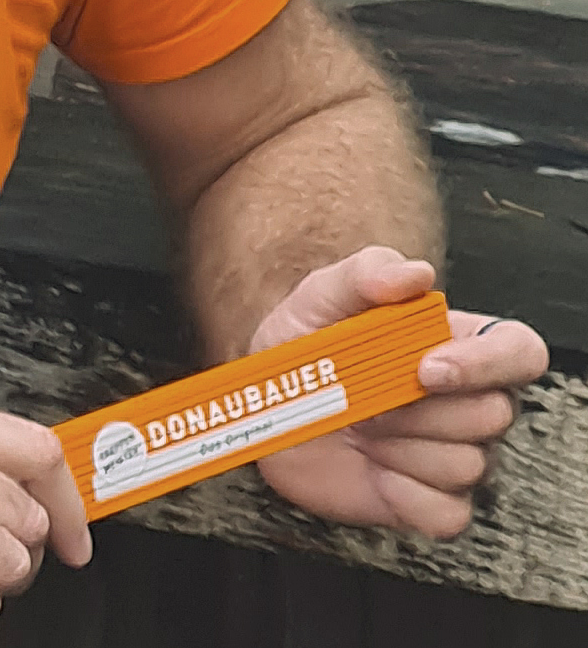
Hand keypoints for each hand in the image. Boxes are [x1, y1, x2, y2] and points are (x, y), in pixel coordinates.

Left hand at [250, 246, 548, 536]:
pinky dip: (406, 495)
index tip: (425, 368)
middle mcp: (469, 401)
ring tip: (361, 427)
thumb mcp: (321, 297)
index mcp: (457, 344)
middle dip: (418, 408)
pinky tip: (375, 471)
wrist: (267, 411)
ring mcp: (455, 454)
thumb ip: (366, 272)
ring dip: (401, 447)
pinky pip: (448, 513)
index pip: (519, 350)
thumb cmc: (304, 347)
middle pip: (494, 413)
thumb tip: (417, 275)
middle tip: (366, 397)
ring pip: (469, 463)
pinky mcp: (433, 502)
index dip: (487, 363)